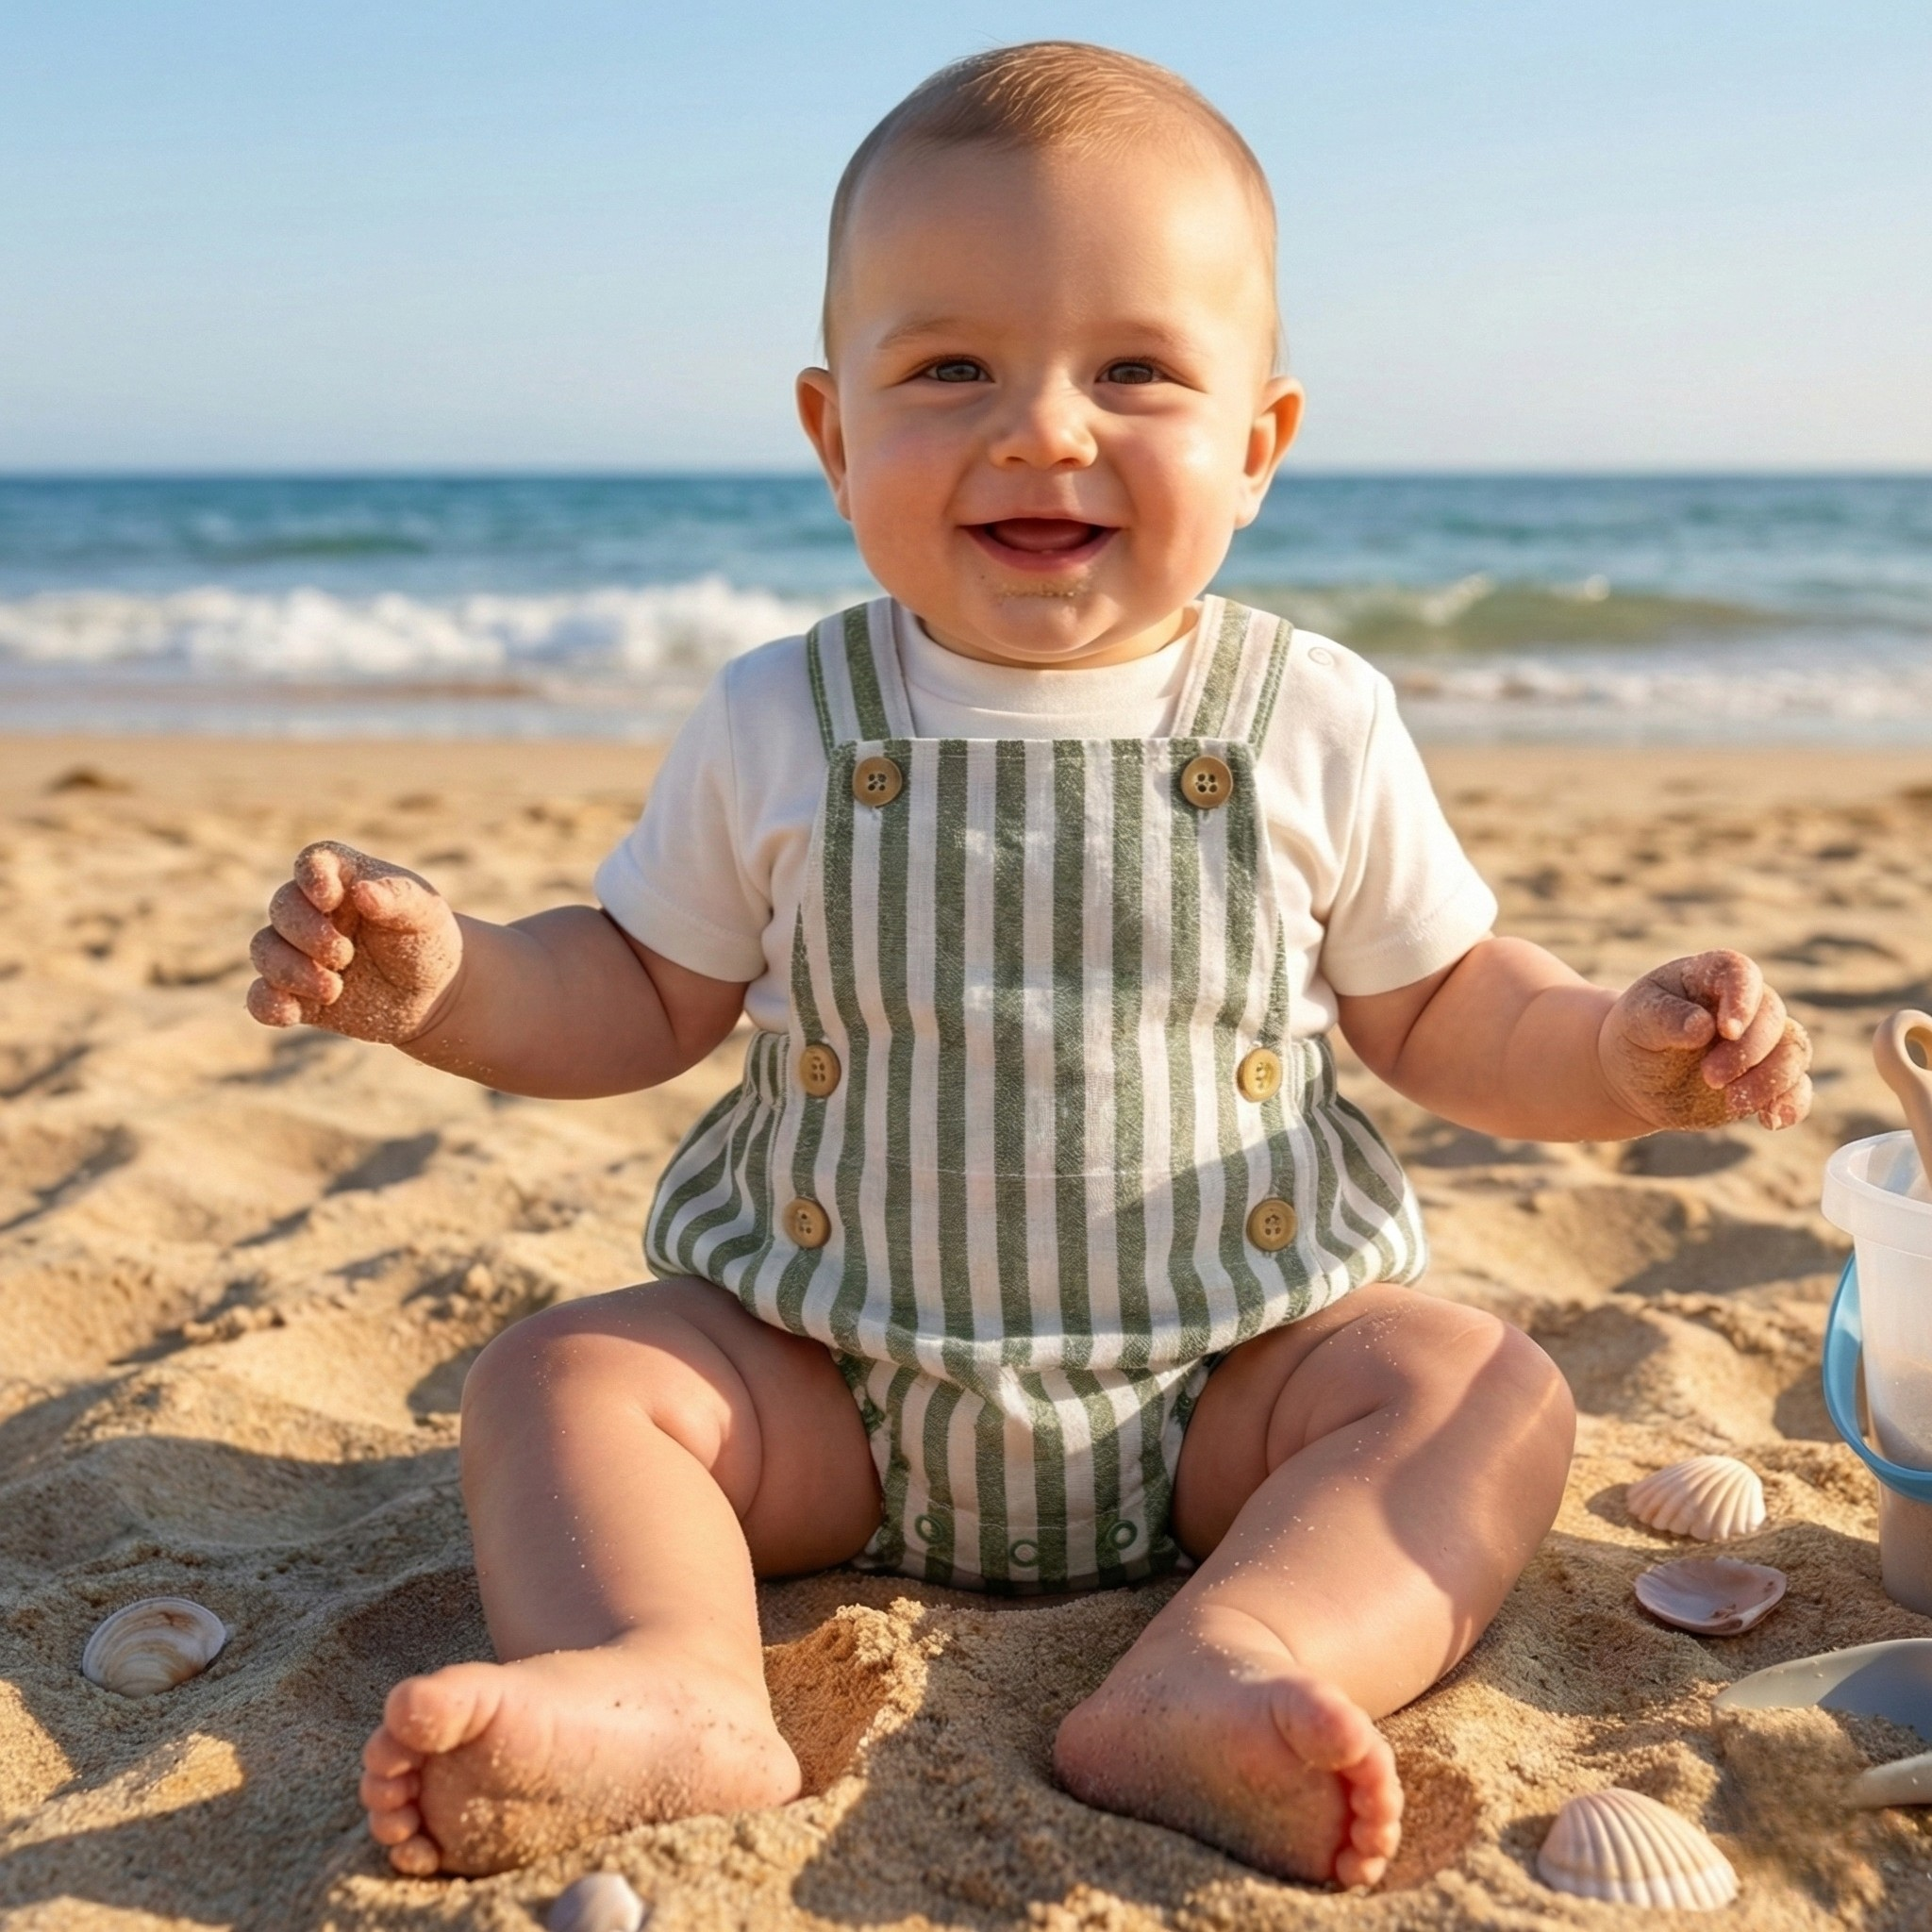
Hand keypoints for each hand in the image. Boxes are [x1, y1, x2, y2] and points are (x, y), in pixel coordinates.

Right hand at [246, 842, 463, 1044]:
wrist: (431, 994)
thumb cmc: (427, 941)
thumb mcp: (426, 915)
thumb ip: (398, 898)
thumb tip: (363, 892)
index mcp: (344, 879)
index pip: (313, 863)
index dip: (311, 878)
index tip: (330, 900)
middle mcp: (313, 911)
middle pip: (282, 907)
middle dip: (307, 934)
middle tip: (345, 955)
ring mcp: (299, 952)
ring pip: (264, 950)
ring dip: (290, 971)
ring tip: (334, 989)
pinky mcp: (296, 993)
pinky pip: (259, 997)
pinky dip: (267, 1004)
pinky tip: (293, 1012)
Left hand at [1599, 949, 1810, 1131]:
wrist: (1633, 1077)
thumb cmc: (1635, 1036)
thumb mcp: (1637, 1020)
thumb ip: (1666, 1018)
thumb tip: (1703, 1026)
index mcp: (1711, 976)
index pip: (1740, 973)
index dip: (1742, 999)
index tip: (1727, 1030)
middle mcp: (1746, 1004)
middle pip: (1773, 1017)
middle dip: (1748, 1051)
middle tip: (1710, 1077)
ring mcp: (1762, 1042)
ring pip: (1794, 1051)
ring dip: (1771, 1080)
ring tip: (1732, 1103)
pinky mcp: (1767, 1079)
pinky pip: (1797, 1088)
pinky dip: (1792, 1104)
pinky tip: (1770, 1120)